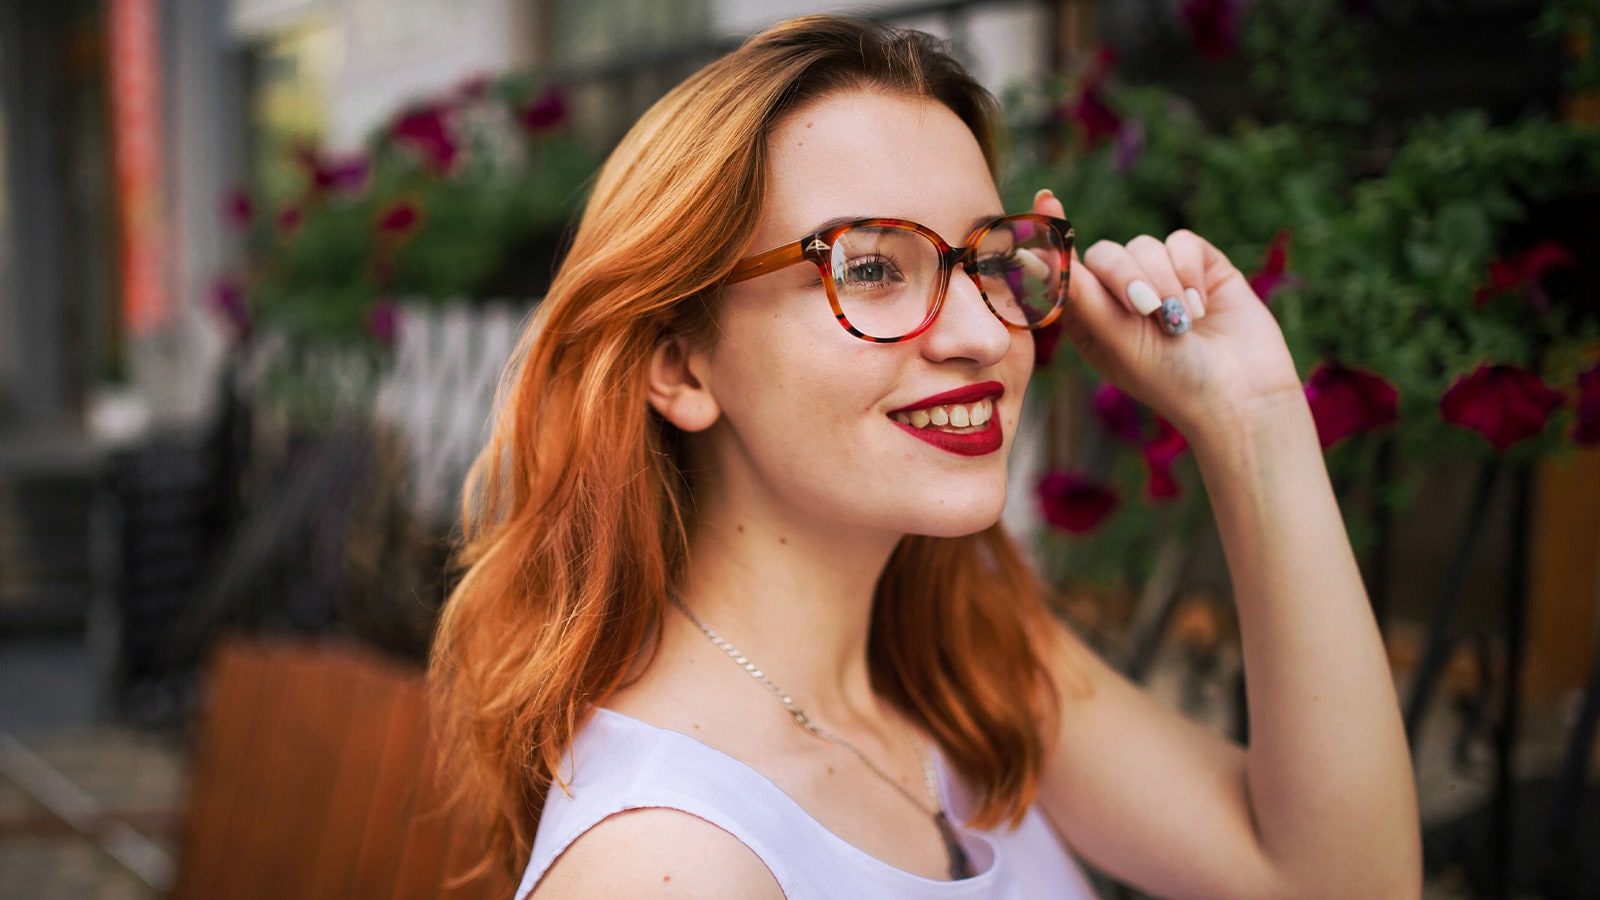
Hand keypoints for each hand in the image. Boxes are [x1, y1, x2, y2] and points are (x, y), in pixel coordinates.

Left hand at [1033, 190, 1304, 439]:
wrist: (1240, 393)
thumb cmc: (1170, 379)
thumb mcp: (1115, 338)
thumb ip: (1078, 293)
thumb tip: (1033, 254)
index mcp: (1091, 318)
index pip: (1064, 269)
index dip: (1053, 236)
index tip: (1046, 199)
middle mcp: (1122, 296)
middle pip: (1106, 253)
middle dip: (1126, 278)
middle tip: (1147, 311)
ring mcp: (1162, 278)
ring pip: (1144, 246)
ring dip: (1164, 283)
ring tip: (1181, 323)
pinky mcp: (1199, 267)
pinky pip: (1180, 241)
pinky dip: (1189, 271)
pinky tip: (1201, 306)